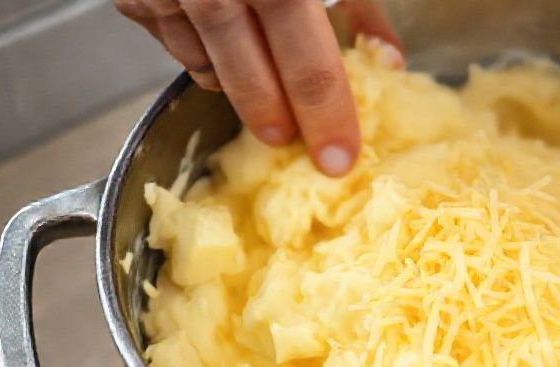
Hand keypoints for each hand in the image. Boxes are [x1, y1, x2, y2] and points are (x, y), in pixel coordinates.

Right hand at [114, 0, 402, 176]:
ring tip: (267, 106)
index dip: (327, 116)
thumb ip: (357, 1)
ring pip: (207, 68)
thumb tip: (385, 59)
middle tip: (298, 144)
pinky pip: (174, 45)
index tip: (340, 159)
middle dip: (280, 120)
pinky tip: (226, 55)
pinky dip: (202, 59)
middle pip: (252, 77)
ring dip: (240, 92)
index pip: (308, 64)